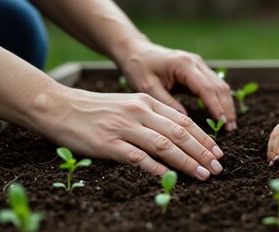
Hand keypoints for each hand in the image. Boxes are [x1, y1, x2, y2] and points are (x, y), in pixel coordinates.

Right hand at [37, 88, 223, 180]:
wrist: (59, 106)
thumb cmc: (97, 108)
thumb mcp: (129, 104)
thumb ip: (153, 117)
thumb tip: (179, 136)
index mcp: (147, 102)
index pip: (183, 120)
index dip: (204, 137)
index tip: (217, 152)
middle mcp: (139, 112)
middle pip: (179, 133)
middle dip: (202, 152)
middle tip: (218, 167)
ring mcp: (124, 127)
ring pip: (164, 145)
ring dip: (187, 162)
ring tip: (204, 174)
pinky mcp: (108, 143)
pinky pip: (138, 157)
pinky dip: (156, 167)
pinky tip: (170, 177)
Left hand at [119, 41, 236, 130]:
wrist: (136, 51)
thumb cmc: (139, 68)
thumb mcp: (148, 87)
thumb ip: (167, 103)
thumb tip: (186, 120)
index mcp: (184, 65)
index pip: (207, 88)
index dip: (217, 107)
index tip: (224, 124)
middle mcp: (195, 62)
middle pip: (219, 87)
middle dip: (227, 108)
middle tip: (231, 129)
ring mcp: (199, 64)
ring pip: (220, 85)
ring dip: (227, 105)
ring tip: (230, 125)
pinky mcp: (198, 70)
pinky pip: (214, 86)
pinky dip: (220, 100)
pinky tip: (223, 115)